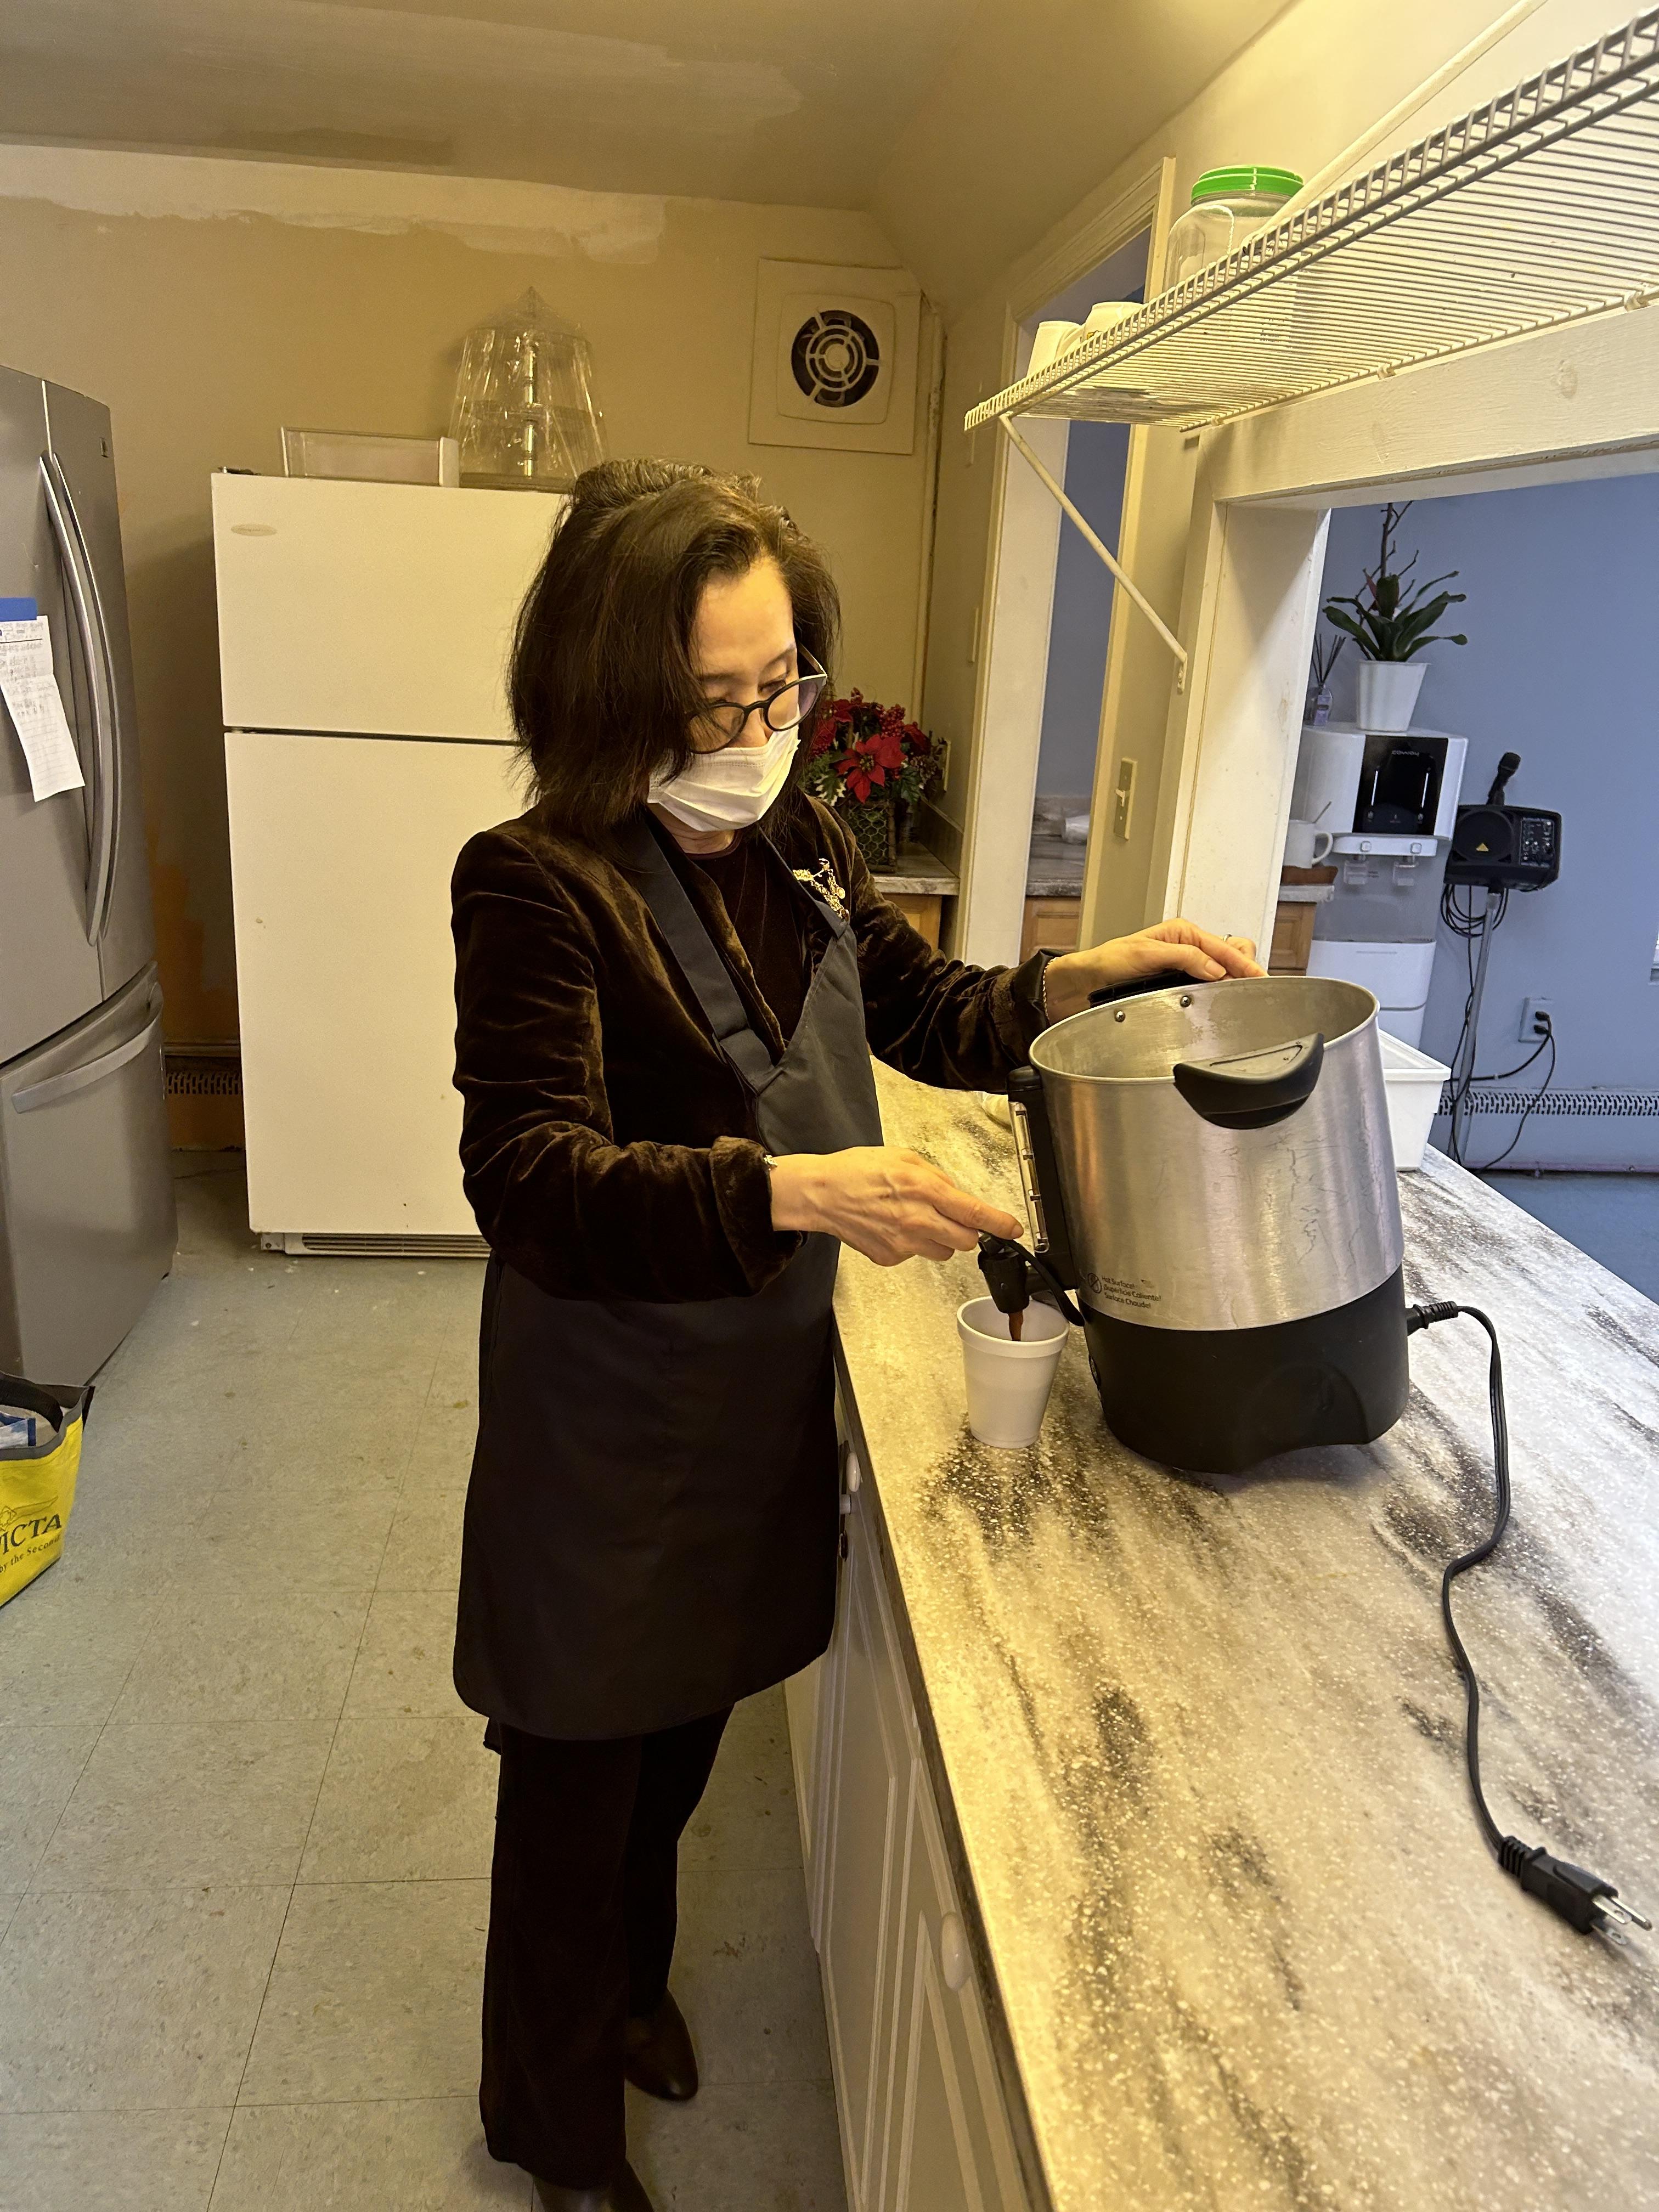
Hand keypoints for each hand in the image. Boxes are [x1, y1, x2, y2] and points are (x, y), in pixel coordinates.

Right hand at [769, 1146, 1022, 1266]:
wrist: (821, 1194)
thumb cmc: (857, 1172)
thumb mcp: (903, 1158)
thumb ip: (936, 1177)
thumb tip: (956, 1194)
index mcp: (924, 1190)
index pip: (974, 1213)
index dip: (1000, 1223)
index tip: (1013, 1229)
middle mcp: (917, 1220)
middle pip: (965, 1241)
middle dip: (966, 1231)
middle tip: (951, 1217)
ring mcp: (903, 1244)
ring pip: (944, 1252)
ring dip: (940, 1238)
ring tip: (915, 1219)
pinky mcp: (890, 1258)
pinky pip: (916, 1255)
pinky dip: (913, 1244)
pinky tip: (893, 1226)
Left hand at [1043, 919, 1264, 1023]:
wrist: (1083, 982)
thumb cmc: (1106, 962)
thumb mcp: (1145, 954)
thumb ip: (1183, 957)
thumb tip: (1215, 968)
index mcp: (1182, 933)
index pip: (1223, 948)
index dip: (1243, 964)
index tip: (1258, 978)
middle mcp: (1186, 948)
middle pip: (1229, 956)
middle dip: (1242, 970)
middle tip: (1250, 988)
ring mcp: (1183, 967)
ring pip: (1221, 973)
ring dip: (1231, 982)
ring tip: (1238, 996)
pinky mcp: (1177, 984)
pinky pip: (1206, 986)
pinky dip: (1217, 992)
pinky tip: (1220, 1000)